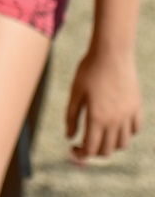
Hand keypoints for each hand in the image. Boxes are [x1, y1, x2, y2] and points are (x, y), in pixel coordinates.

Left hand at [65, 43, 141, 160]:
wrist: (111, 54)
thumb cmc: (88, 71)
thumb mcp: (75, 93)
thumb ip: (72, 117)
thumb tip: (70, 137)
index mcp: (97, 118)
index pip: (91, 149)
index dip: (80, 154)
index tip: (72, 149)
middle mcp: (116, 120)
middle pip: (107, 150)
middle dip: (94, 152)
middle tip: (83, 143)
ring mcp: (129, 115)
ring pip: (123, 143)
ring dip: (110, 145)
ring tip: (99, 135)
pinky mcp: (137, 107)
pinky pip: (135, 130)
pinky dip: (125, 133)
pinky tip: (115, 125)